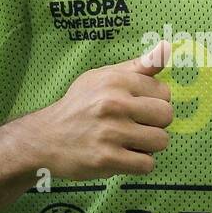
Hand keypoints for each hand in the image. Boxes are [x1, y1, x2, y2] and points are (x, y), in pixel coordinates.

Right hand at [20, 38, 173, 179]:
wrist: (45, 138)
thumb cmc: (79, 105)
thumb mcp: (103, 77)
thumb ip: (138, 66)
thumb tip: (167, 47)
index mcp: (116, 80)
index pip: (164, 92)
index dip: (154, 102)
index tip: (137, 108)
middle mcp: (114, 103)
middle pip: (166, 116)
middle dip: (155, 124)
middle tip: (134, 126)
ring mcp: (111, 132)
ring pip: (161, 141)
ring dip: (148, 146)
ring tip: (128, 142)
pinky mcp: (107, 159)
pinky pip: (147, 165)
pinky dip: (139, 164)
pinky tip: (122, 156)